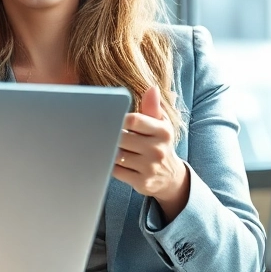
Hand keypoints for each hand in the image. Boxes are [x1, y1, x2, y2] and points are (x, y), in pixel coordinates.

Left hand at [113, 87, 190, 220]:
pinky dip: (109, 164)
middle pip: (122, 138)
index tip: (109, 117)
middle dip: (110, 134)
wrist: (170, 176)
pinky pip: (116, 171)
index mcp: (163, 131)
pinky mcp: (142, 182)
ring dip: (108, 149)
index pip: (134, 120)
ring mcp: (150, 167)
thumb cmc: (159, 143)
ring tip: (104, 144)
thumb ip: (152, 107)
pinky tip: (109, 159)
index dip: (117, 118)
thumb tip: (152, 88)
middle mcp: (158, 149)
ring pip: (117, 154)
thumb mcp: (160, 124)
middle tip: (100, 131)